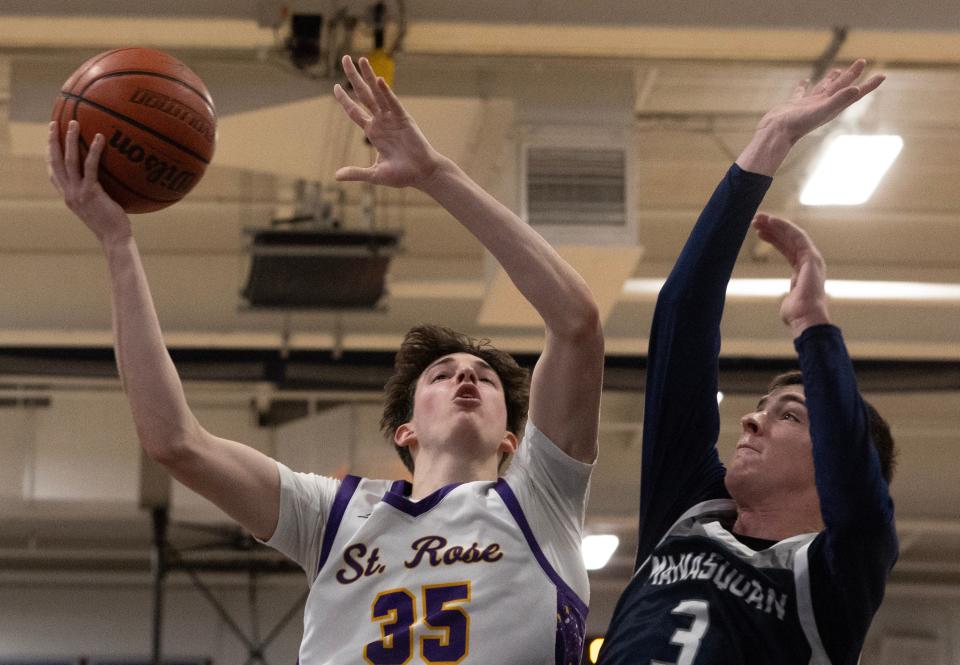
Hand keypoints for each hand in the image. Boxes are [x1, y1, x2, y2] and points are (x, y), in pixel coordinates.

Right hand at [47, 120, 131, 245]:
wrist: (115, 238)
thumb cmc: (113, 223)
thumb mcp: (100, 206)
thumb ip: (97, 192)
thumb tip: (110, 178)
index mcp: (68, 196)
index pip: (53, 172)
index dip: (49, 154)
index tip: (50, 139)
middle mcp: (68, 193)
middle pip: (55, 161)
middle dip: (52, 141)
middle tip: (54, 123)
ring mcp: (77, 193)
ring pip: (68, 161)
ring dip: (69, 139)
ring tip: (73, 122)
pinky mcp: (90, 192)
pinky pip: (90, 167)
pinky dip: (93, 151)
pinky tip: (99, 138)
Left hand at [333, 56, 444, 188]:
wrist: (422, 174)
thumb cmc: (402, 175)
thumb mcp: (375, 174)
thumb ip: (356, 173)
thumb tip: (336, 176)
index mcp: (373, 132)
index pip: (354, 111)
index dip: (344, 99)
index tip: (335, 87)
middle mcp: (381, 121)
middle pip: (363, 95)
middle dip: (354, 77)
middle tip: (345, 58)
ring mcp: (392, 118)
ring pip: (377, 93)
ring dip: (369, 76)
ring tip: (361, 59)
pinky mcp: (404, 119)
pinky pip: (393, 103)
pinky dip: (386, 92)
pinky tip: (378, 80)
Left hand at [753, 214, 830, 335]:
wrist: (806, 318)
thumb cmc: (796, 315)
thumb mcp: (788, 301)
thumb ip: (788, 296)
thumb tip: (787, 304)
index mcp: (803, 271)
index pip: (787, 249)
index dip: (774, 239)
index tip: (759, 232)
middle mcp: (809, 262)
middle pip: (789, 239)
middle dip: (772, 228)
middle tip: (756, 220)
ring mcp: (812, 258)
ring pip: (792, 235)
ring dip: (775, 224)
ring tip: (757, 219)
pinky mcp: (811, 256)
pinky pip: (797, 236)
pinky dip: (784, 227)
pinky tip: (771, 221)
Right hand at [756, 59, 883, 144]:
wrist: (775, 133)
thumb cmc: (798, 124)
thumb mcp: (821, 110)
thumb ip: (838, 99)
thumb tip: (856, 89)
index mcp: (832, 106)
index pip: (855, 93)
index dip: (869, 85)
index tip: (883, 75)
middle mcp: (823, 105)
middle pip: (842, 87)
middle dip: (852, 74)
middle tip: (862, 61)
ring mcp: (808, 105)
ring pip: (823, 89)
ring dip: (831, 80)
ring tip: (837, 70)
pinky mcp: (794, 105)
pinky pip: (801, 93)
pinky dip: (804, 86)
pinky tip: (805, 81)